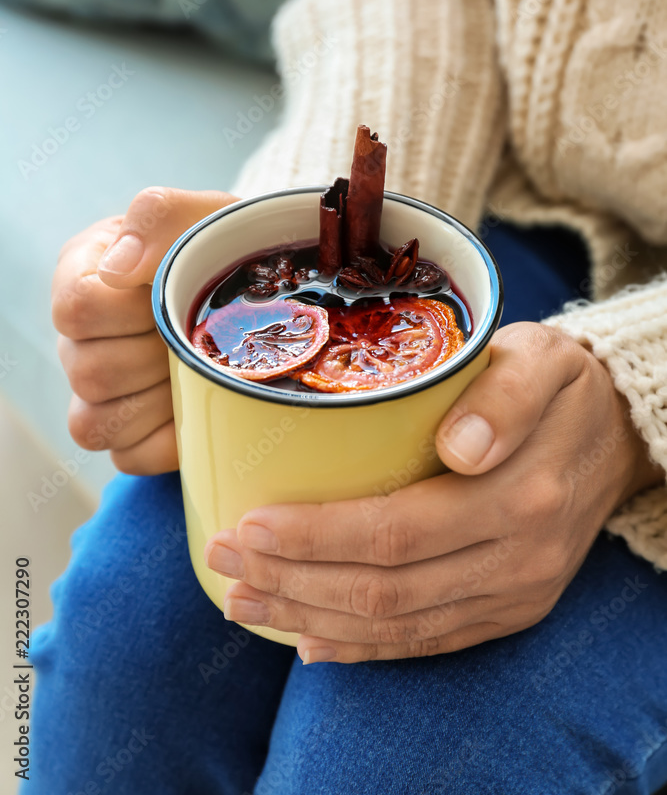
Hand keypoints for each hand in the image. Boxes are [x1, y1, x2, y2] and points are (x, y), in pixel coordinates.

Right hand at [53, 186, 236, 473]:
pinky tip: (198, 407)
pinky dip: (168, 441)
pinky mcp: (129, 430)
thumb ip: (158, 216)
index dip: (128, 310)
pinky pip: (128, 457)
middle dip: (154, 357)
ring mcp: (99, 389)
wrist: (255, 285)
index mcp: (84, 275)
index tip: (169, 293)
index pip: (76, 309)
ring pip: (95, 425)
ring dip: (158, 401)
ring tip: (197, 370)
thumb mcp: (202, 215)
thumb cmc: (219, 247)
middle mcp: (81, 337)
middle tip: (197, 335)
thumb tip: (118, 268)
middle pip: (89, 373)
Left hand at [205, 322, 661, 662]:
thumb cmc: (559, 385)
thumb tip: (459, 447)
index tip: (249, 521)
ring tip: (244, 598)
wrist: (617, 435)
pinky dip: (361, 647)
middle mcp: (520, 558)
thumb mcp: (540, 359)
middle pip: (386, 590)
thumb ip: (504, 396)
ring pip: (397, 625)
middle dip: (293, 579)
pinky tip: (308, 639)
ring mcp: (516, 594)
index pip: (398, 532)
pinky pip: (428, 643)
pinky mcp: (509, 611)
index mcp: (521, 495)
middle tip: (225, 557)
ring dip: (311, 617)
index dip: (316, 536)